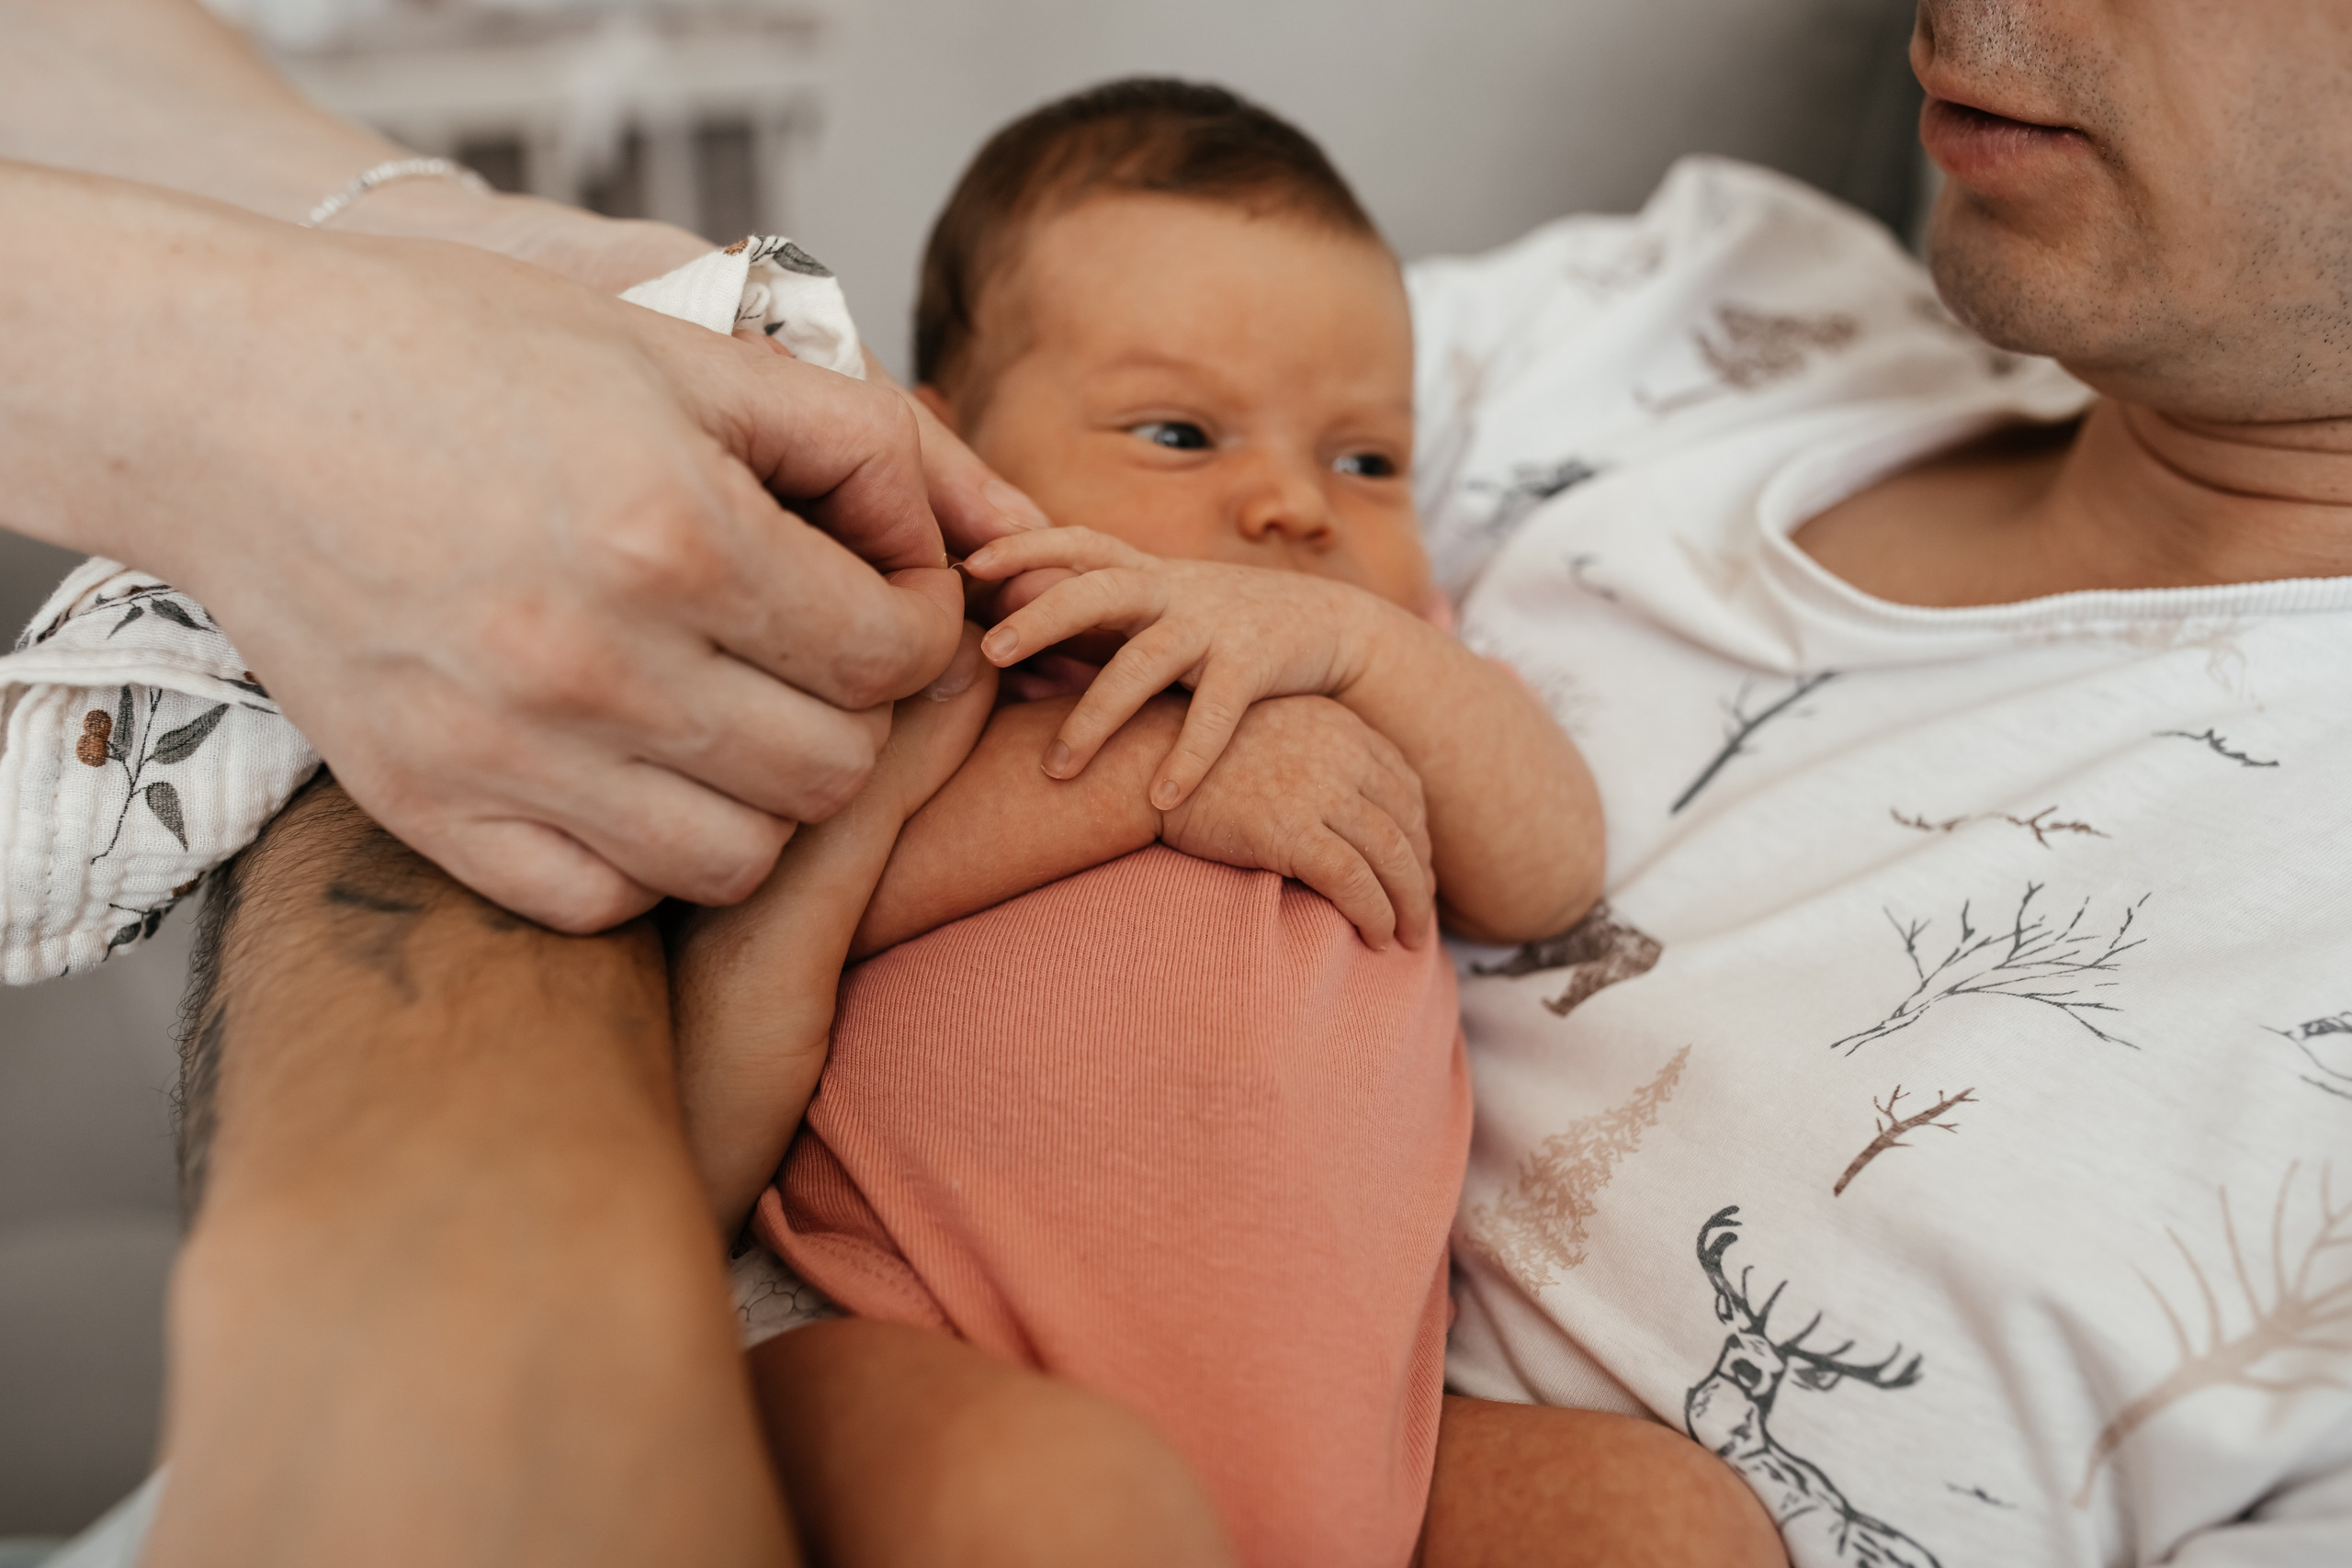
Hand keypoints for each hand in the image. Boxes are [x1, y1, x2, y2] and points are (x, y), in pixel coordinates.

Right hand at [2, 168, 1000, 929]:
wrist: (231, 397)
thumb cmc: (462, 352)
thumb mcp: (677, 352)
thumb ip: (852, 437)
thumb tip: (969, 536)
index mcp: (681, 536)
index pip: (896, 654)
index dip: (919, 622)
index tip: (879, 591)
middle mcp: (602, 664)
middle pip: (838, 770)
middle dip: (854, 710)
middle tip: (806, 649)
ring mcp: (509, 754)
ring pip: (742, 860)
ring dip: (764, 794)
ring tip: (726, 711)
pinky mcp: (429, 809)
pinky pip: (606, 900)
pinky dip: (645, 855)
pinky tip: (630, 770)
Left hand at [964, 526, 1385, 810]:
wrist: (1333, 625)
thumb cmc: (1224, 625)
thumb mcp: (1162, 608)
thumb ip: (1097, 621)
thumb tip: (1004, 644)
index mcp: (1146, 574)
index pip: (1078, 542)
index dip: (1024, 546)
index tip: (969, 565)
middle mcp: (1175, 592)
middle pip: (1098, 591)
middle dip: (1042, 616)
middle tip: (990, 651)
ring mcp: (1216, 626)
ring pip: (1144, 662)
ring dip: (1097, 715)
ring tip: (1057, 769)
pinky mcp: (1256, 664)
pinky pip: (1215, 715)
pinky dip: (1188, 758)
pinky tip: (1160, 799)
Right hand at [1158, 696, 1432, 947]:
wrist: (1142, 764)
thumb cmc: (1197, 762)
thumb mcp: (1271, 740)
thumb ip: (1316, 763)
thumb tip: (1345, 815)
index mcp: (1340, 727)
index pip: (1405, 787)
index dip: (1419, 835)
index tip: (1416, 871)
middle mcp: (1340, 753)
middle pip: (1407, 824)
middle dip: (1421, 877)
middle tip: (1421, 916)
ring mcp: (1318, 790)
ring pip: (1392, 856)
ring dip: (1409, 905)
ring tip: (1408, 939)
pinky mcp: (1292, 829)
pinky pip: (1355, 881)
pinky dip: (1375, 914)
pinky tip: (1377, 939)